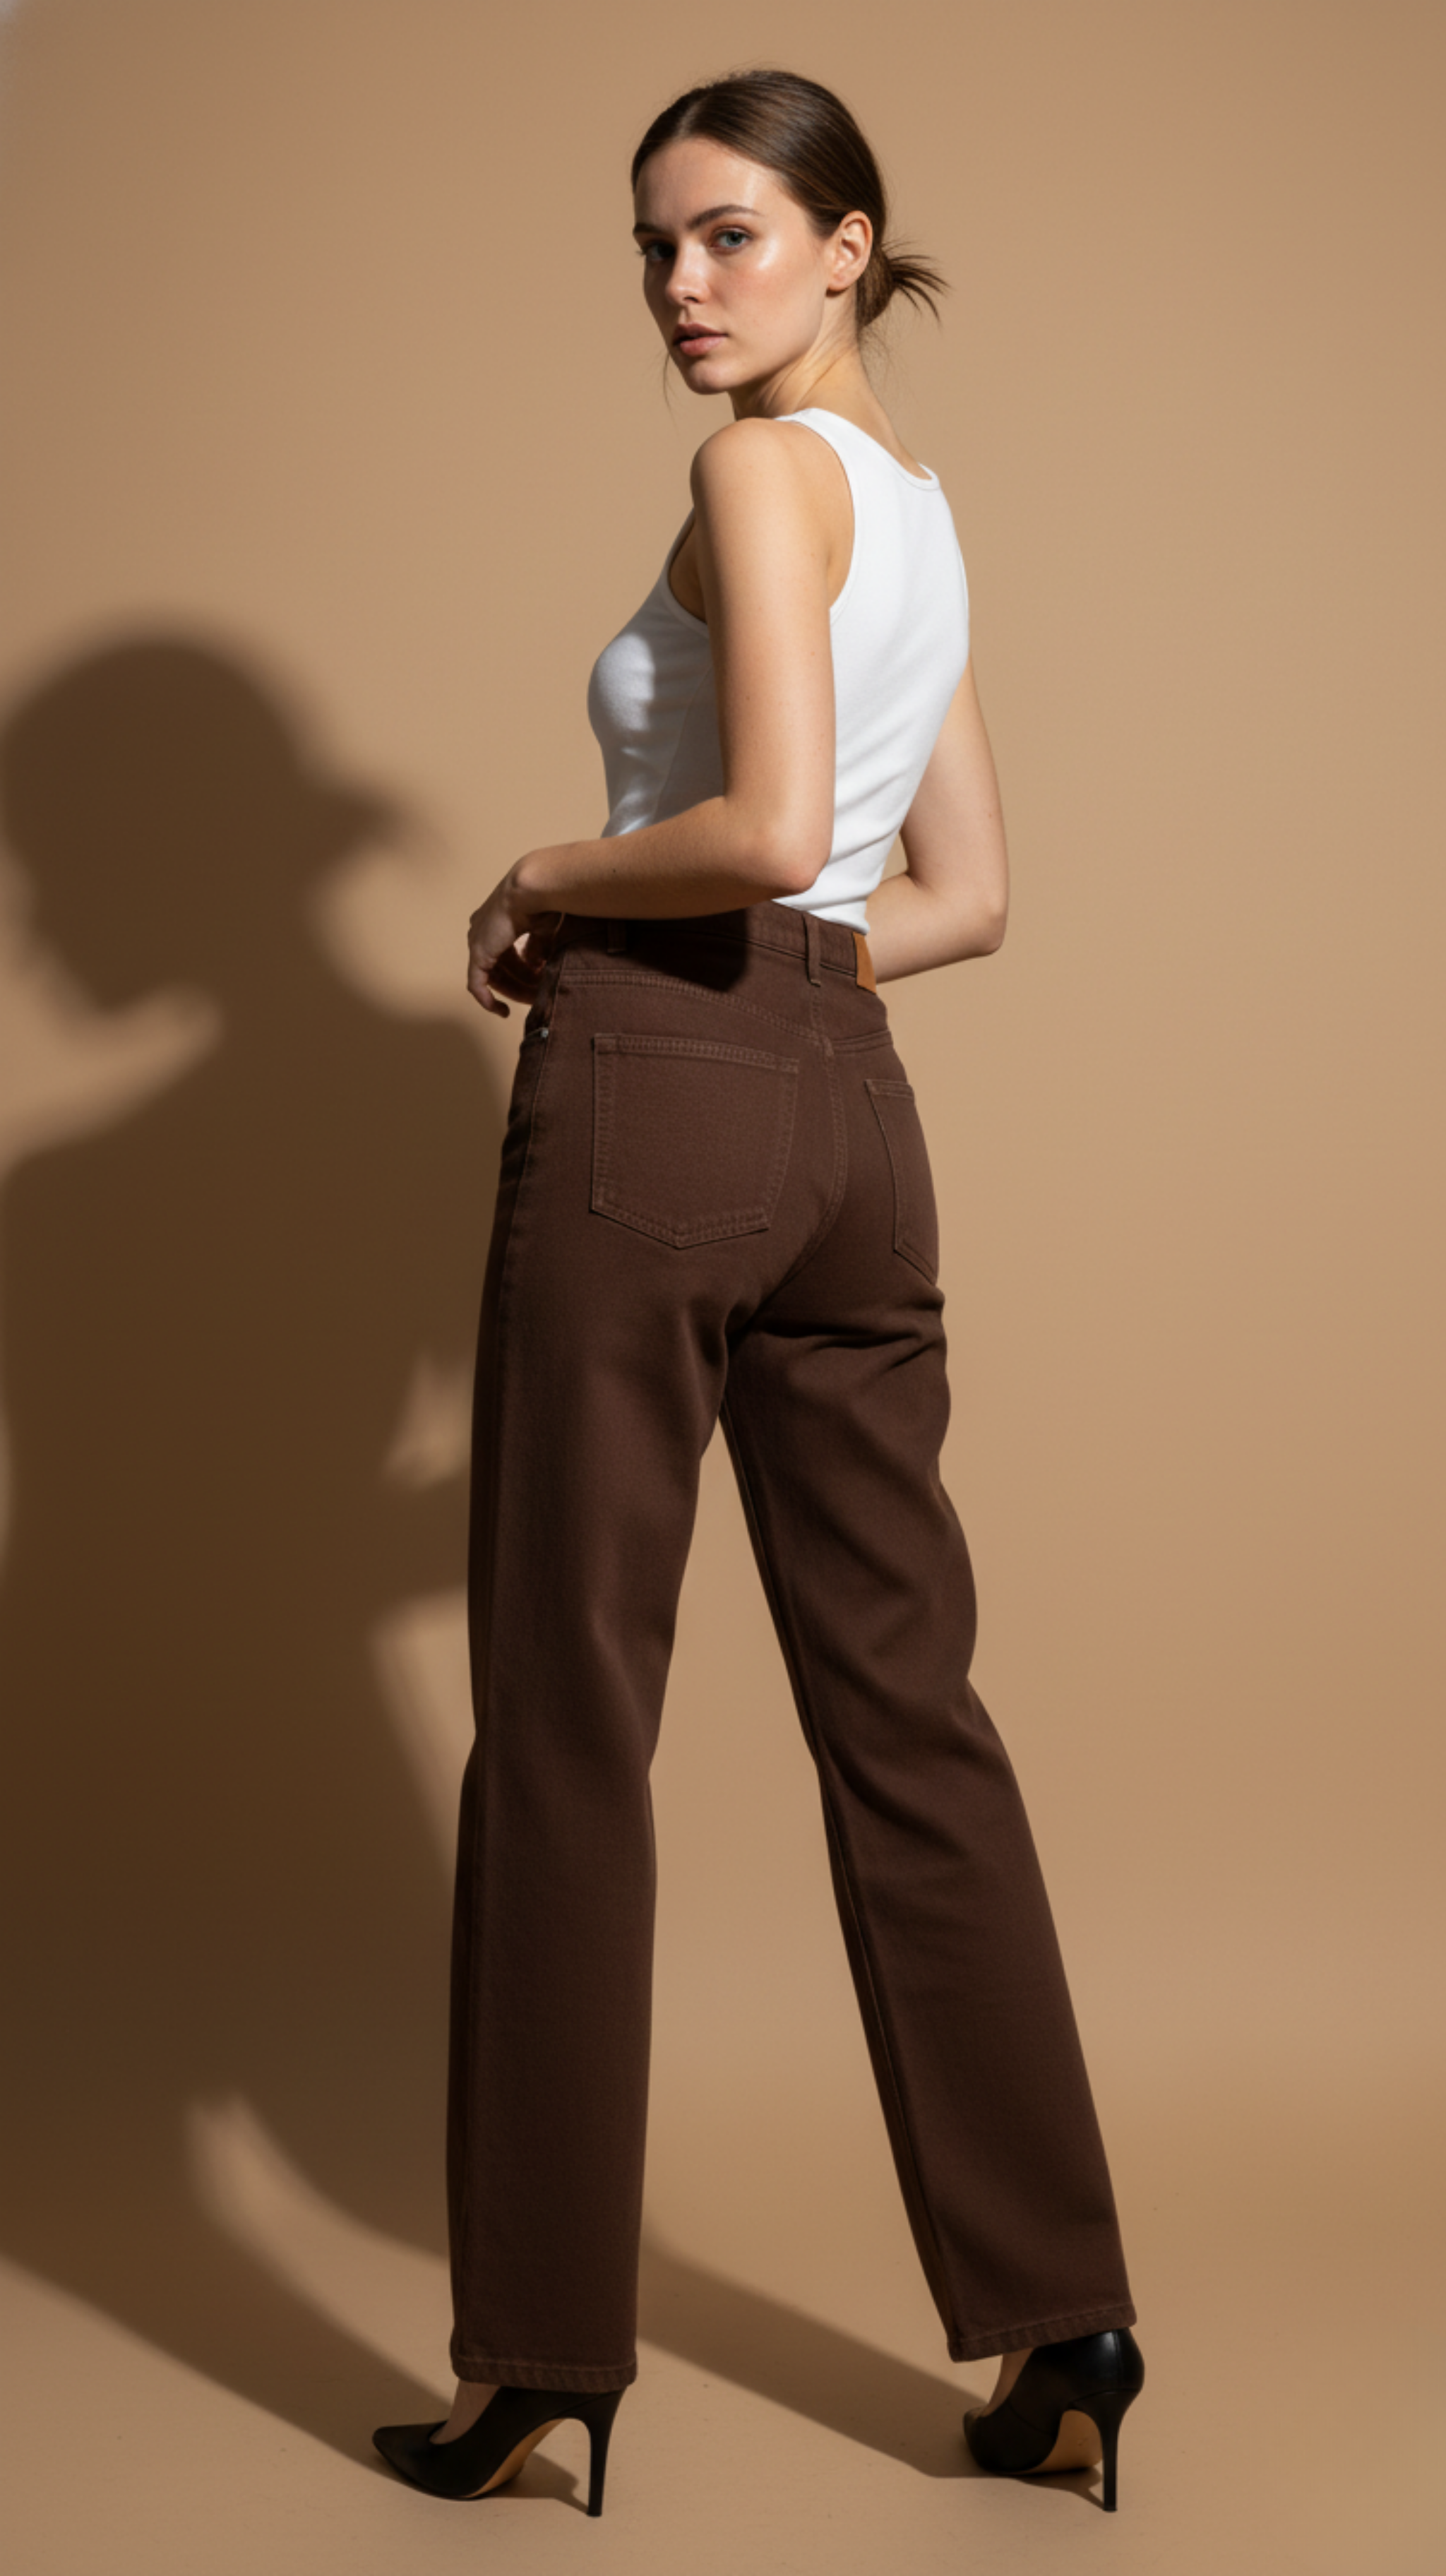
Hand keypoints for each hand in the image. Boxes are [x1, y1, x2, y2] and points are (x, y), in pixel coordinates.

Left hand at [467, 864, 563, 1016]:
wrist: (533, 889)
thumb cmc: (543, 900)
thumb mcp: (543, 928)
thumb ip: (538, 947)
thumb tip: (537, 964)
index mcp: (496, 920)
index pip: (505, 952)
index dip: (522, 969)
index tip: (538, 978)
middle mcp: (482, 930)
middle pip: (498, 967)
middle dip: (519, 982)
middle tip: (537, 994)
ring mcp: (478, 941)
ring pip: (492, 977)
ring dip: (513, 990)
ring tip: (532, 998)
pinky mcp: (478, 954)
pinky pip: (477, 985)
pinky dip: (488, 1000)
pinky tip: (502, 1011)